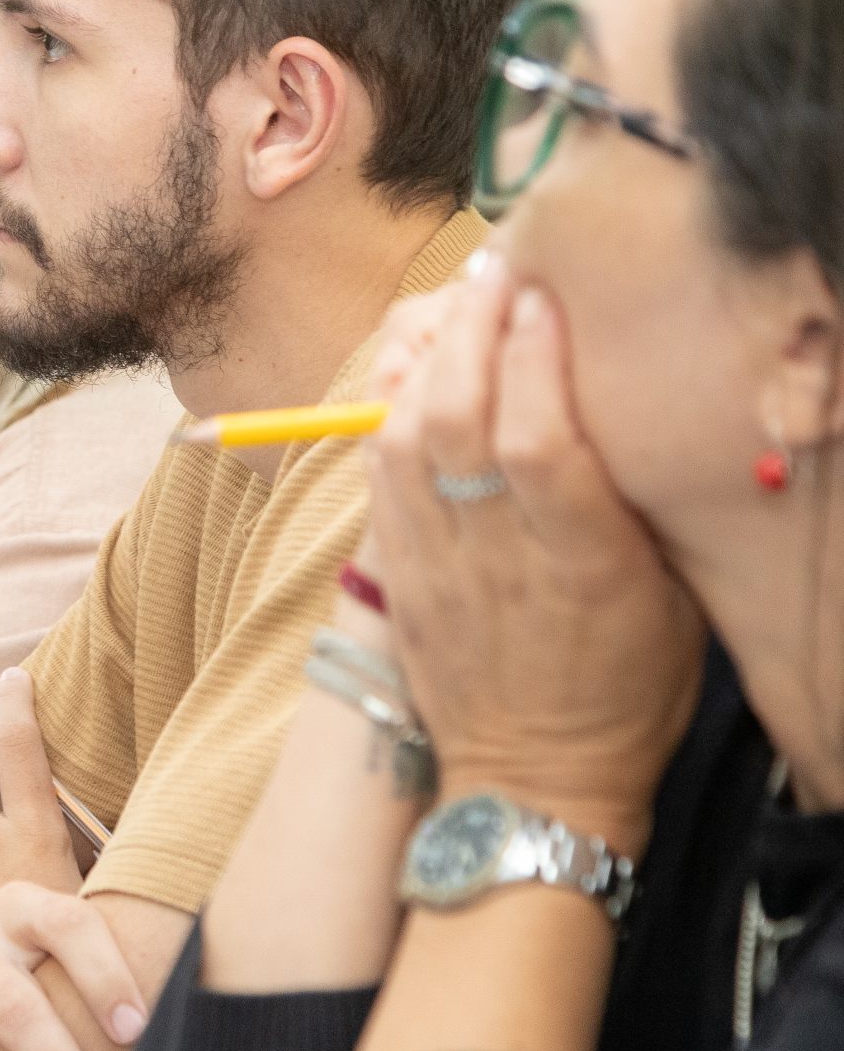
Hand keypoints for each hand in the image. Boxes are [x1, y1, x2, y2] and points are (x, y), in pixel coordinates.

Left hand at [368, 251, 701, 849]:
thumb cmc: (626, 688)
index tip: (541, 297)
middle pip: (460, 424)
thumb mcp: (672, 600)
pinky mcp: (396, 574)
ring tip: (453, 306)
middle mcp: (498, 558)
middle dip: (470, 333)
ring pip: (405, 442)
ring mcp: (435, 565)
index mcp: (584, 565)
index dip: (532, 360)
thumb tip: (623, 404)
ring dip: (423, 361)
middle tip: (492, 270)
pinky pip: (379, 475)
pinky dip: (389, 411)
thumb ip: (640, 507)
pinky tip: (410, 368)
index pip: (540, 443)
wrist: (532, 780)